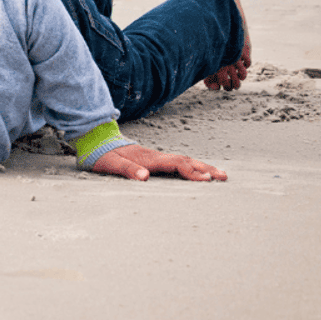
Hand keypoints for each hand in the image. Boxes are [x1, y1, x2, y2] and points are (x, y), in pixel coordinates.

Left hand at [92, 143, 226, 181]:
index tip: (206, 179)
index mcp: (149, 158)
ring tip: (219, 174)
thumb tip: (145, 177)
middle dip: (205, 169)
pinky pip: (178, 162)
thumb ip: (128, 170)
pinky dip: (192, 166)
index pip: (176, 164)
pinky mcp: (155, 159)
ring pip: (184, 160)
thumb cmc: (103, 155)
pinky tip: (198, 172)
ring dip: (202, 167)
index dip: (191, 172)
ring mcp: (156, 157)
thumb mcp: (111, 164)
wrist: (96, 140)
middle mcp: (156, 156)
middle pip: (186, 161)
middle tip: (224, 177)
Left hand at [204, 38, 251, 90]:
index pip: (223, 82)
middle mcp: (227, 61)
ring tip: (240, 77)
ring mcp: (236, 56)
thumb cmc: (212, 49)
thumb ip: (209, 77)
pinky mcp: (244, 50)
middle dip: (236, 86)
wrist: (222, 29)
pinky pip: (248, 64)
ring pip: (243, 74)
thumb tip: (217, 88)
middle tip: (235, 87)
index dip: (227, 87)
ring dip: (242, 77)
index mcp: (216, 64)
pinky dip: (246, 66)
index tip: (227, 87)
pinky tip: (243, 65)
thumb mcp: (207, 61)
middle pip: (235, 81)